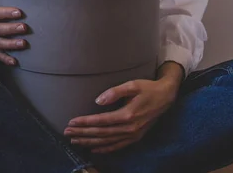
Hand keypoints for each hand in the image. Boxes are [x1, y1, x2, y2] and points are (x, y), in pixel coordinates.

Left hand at [63, 73, 180, 153]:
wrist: (166, 97)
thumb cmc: (148, 88)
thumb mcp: (133, 85)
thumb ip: (115, 92)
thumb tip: (98, 101)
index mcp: (127, 115)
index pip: (101, 121)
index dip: (85, 122)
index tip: (71, 122)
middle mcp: (129, 128)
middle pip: (101, 133)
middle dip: (82, 134)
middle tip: (67, 132)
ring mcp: (133, 135)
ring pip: (107, 142)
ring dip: (89, 142)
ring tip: (75, 141)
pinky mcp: (135, 137)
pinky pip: (117, 146)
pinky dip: (104, 149)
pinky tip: (94, 149)